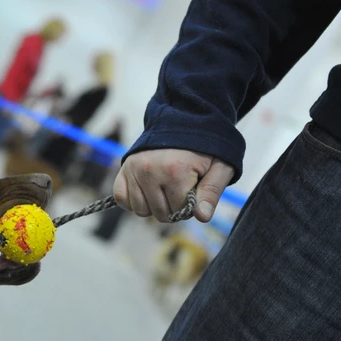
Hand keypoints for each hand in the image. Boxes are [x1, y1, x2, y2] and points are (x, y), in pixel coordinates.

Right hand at [112, 149, 234, 222]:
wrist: (181, 123)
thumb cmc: (202, 149)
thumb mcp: (219, 167)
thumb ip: (212, 192)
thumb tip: (202, 217)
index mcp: (176, 170)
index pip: (180, 210)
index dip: (190, 206)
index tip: (194, 191)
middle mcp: (150, 171)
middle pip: (161, 214)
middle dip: (172, 208)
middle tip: (179, 190)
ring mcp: (134, 170)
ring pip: (141, 211)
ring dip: (153, 206)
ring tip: (163, 190)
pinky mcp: (123, 170)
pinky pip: (121, 199)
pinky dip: (133, 201)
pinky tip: (146, 192)